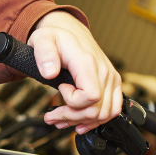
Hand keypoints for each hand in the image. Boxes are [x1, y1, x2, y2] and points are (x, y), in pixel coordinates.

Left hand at [29, 11, 121, 133]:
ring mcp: (111, 79)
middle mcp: (104, 72)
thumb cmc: (56, 37)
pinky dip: (96, 120)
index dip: (72, 101)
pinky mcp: (112, 84)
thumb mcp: (42, 40)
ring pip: (105, 114)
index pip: (90, 96)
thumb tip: (49, 73)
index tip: (60, 89)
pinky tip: (79, 122)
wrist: (69, 32)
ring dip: (82, 122)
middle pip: (97, 110)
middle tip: (51, 116)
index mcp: (88, 63)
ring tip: (60, 121)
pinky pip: (112, 110)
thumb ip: (44, 54)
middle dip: (71, 117)